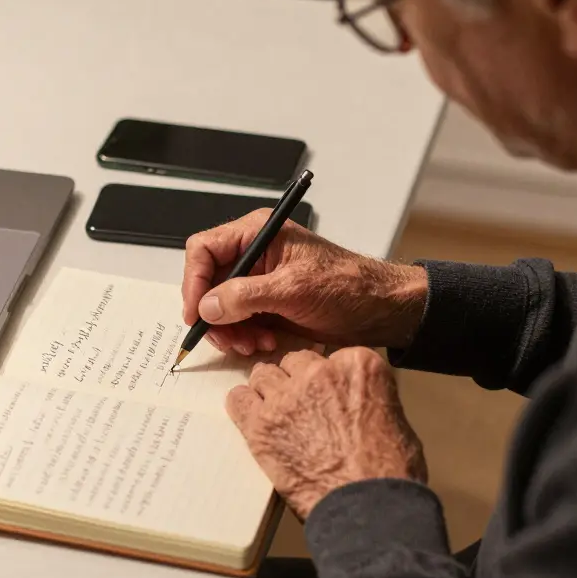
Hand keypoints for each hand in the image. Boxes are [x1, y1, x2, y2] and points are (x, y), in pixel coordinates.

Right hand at [182, 211, 427, 354]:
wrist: (382, 311)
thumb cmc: (349, 287)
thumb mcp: (294, 288)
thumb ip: (245, 295)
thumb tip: (207, 306)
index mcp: (258, 233)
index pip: (204, 250)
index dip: (194, 282)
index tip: (196, 312)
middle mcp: (254, 254)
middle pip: (208, 283)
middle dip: (214, 314)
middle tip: (227, 337)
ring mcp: (259, 282)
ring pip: (220, 307)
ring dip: (230, 330)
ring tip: (251, 344)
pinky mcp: (267, 305)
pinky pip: (238, 322)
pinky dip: (243, 337)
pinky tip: (263, 344)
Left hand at [226, 347, 426, 518]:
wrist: (366, 507)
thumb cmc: (388, 472)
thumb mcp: (394, 418)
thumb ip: (368, 398)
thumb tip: (355, 402)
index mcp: (358, 366)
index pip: (333, 357)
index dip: (330, 377)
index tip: (330, 395)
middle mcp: (318, 372)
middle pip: (296, 362)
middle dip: (298, 381)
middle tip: (304, 408)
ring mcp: (285, 396)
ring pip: (264, 375)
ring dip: (270, 391)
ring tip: (279, 414)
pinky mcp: (260, 423)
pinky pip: (238, 399)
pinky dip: (244, 407)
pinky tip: (254, 420)